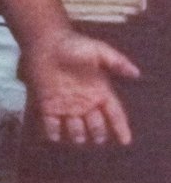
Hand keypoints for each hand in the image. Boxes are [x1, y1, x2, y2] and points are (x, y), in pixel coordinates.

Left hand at [21, 30, 139, 145]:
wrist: (46, 42)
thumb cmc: (73, 45)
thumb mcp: (98, 51)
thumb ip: (117, 62)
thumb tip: (136, 73)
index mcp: (99, 91)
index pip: (114, 113)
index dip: (120, 127)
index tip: (125, 141)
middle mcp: (84, 102)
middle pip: (96, 125)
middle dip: (98, 133)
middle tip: (98, 138)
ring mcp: (66, 105)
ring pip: (75, 128)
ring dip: (77, 133)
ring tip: (78, 135)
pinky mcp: (47, 105)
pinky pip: (51, 124)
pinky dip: (52, 131)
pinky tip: (55, 135)